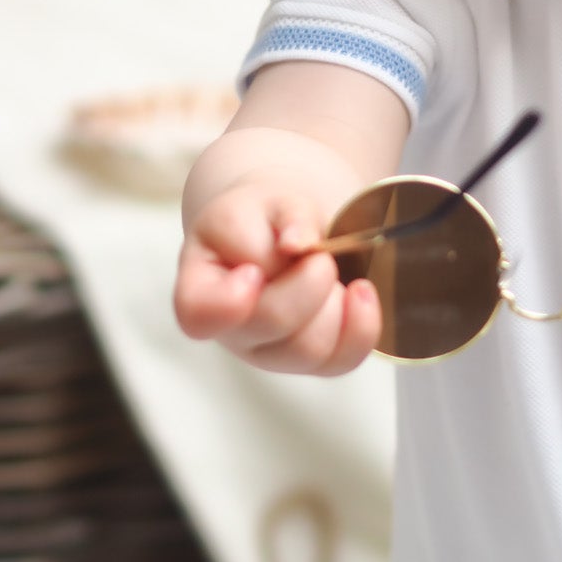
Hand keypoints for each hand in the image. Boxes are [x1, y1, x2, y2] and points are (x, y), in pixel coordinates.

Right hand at [173, 178, 381, 375]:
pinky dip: (362, 324)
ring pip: (309, 348)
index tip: (253, 270)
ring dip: (334, 301)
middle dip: (308, 279)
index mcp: (203, 285)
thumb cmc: (267, 218)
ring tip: (331, 270)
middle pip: (270, 321)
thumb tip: (296, 242)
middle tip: (318, 253)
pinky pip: (342, 360)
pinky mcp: (311, 363)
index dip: (229, 299)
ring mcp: (270, 352)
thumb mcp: (271, 198)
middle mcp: (232, 330)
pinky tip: (361, 291)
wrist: (286, 233)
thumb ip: (285, 214)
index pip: (199, 312)